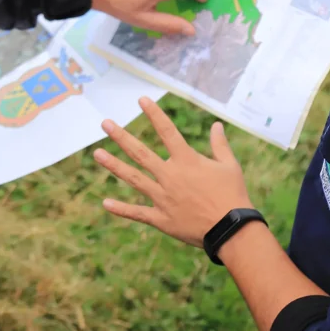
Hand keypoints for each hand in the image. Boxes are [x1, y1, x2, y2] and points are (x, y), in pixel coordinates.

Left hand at [96, 97, 253, 248]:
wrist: (231, 230)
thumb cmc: (233, 195)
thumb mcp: (230, 166)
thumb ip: (220, 145)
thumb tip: (216, 125)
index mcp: (187, 161)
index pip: (167, 131)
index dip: (154, 114)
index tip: (141, 100)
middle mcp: (170, 176)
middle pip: (140, 153)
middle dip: (121, 137)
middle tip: (105, 123)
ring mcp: (163, 197)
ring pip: (133, 178)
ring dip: (114, 165)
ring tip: (97, 153)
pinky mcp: (161, 218)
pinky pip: (138, 213)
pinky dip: (121, 209)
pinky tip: (105, 203)